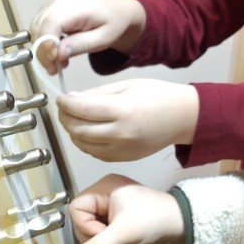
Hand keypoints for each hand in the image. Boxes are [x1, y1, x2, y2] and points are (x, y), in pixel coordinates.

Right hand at [30, 0, 145, 73]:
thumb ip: (81, 45)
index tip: (53, 62)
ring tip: (60, 63)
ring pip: (36, 30)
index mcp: (74, 6)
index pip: (50, 24)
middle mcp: (58, 2)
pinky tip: (59, 54)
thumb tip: (59, 53)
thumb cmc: (113, 24)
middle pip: (39, 28)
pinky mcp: (50, 10)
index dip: (47, 44)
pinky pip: (40, 28)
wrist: (117, 11)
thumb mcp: (103, 39)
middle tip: (55, 70)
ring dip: (43, 50)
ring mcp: (52, 4)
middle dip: (43, 52)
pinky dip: (45, 44)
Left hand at [56, 79, 198, 161]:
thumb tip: (72, 100)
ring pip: (83, 145)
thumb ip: (98, 93)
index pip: (81, 109)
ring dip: (72, 132)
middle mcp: (120, 133)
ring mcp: (122, 149)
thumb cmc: (160, 96)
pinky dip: (85, 143)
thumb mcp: (128, 85)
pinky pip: (95, 153)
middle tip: (64, 108)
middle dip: (65, 118)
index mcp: (123, 110)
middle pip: (78, 129)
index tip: (60, 97)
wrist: (183, 117)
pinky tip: (87, 131)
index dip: (65, 103)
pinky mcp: (124, 158)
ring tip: (74, 119)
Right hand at [69, 174, 185, 243]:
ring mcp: (112, 203)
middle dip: (95, 239)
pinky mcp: (118, 215)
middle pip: (83, 219)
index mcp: (105, 186)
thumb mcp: (123, 234)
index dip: (85, 226)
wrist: (182, 225)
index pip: (77, 208)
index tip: (103, 236)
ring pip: (92, 228)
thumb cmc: (153, 221)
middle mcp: (106, 191)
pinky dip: (109, 243)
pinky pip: (103, 230)